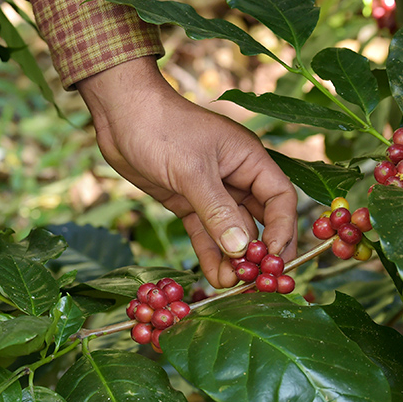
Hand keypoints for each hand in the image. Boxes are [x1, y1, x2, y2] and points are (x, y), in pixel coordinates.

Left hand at [77, 57, 297, 288]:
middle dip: (259, 250)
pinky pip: (205, 233)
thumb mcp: (191, 170)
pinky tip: (216, 277)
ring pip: (231, 231)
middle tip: (259, 281)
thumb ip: (217, 210)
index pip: (279, 198)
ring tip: (233, 285)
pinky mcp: (187, 201)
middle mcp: (235, 176)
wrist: (120, 115)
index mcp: (248, 159)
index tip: (273, 258)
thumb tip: (241, 248)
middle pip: (260, 219)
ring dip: (233, 258)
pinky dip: (210, 254)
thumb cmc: (161, 129)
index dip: (282, 229)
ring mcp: (210, 191)